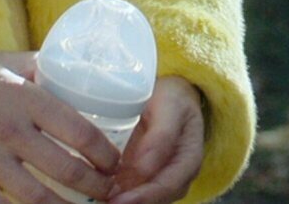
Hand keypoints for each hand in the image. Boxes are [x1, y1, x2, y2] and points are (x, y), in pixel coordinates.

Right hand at [0, 48, 120, 203]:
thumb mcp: (10, 60)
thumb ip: (43, 67)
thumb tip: (74, 67)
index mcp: (26, 99)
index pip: (79, 132)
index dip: (105, 153)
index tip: (117, 161)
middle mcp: (10, 132)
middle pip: (66, 170)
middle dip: (96, 186)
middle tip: (110, 190)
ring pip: (36, 198)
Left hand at [109, 76, 206, 203]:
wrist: (175, 96)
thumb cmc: (173, 99)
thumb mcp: (170, 108)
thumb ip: (161, 136)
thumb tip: (143, 169)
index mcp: (189, 160)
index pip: (166, 186)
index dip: (142, 196)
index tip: (116, 199)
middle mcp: (180, 177)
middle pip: (156, 199)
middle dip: (129, 201)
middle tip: (101, 200)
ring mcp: (165, 179)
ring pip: (146, 199)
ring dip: (124, 199)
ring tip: (98, 196)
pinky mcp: (151, 178)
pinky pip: (137, 192)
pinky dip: (121, 193)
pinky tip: (102, 190)